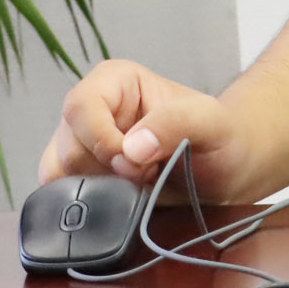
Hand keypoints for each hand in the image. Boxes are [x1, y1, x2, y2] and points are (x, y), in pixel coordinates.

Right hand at [37, 59, 256, 198]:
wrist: (228, 169)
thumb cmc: (222, 136)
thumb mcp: (210, 123)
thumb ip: (175, 124)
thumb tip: (131, 148)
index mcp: (113, 81)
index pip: (81, 108)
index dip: (103, 141)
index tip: (136, 164)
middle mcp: (89, 110)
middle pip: (68, 146)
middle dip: (107, 171)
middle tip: (148, 176)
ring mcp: (81, 146)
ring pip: (60, 175)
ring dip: (99, 191)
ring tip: (140, 187)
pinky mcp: (81, 177)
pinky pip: (63, 195)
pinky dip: (91, 206)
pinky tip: (124, 202)